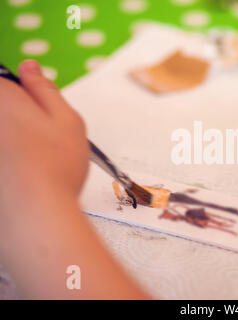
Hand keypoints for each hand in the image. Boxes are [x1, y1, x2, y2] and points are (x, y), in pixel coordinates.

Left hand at [0, 60, 88, 212]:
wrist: (34, 213)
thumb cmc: (55, 167)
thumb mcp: (68, 119)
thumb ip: (45, 88)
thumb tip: (29, 68)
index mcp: (1, 98)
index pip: (3, 81)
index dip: (22, 96)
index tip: (34, 113)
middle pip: (4, 113)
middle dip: (17, 122)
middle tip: (35, 142)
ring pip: (5, 135)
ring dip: (14, 142)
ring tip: (27, 164)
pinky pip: (4, 154)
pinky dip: (10, 162)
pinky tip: (18, 175)